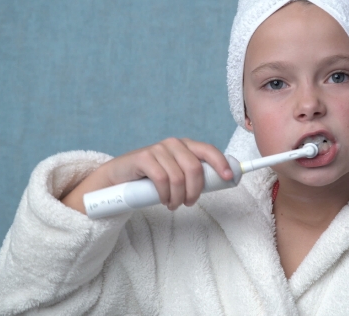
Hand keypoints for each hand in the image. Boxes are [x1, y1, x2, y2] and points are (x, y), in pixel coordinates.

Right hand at [61, 138, 233, 213]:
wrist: (120, 176)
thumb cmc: (153, 178)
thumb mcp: (176, 174)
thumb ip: (192, 175)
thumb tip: (218, 182)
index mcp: (186, 146)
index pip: (208, 150)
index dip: (220, 163)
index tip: (227, 177)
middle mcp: (174, 144)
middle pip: (195, 168)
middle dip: (195, 191)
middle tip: (189, 203)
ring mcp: (158, 149)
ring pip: (178, 178)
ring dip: (178, 197)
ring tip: (173, 205)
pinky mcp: (144, 157)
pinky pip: (162, 180)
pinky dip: (165, 195)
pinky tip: (162, 200)